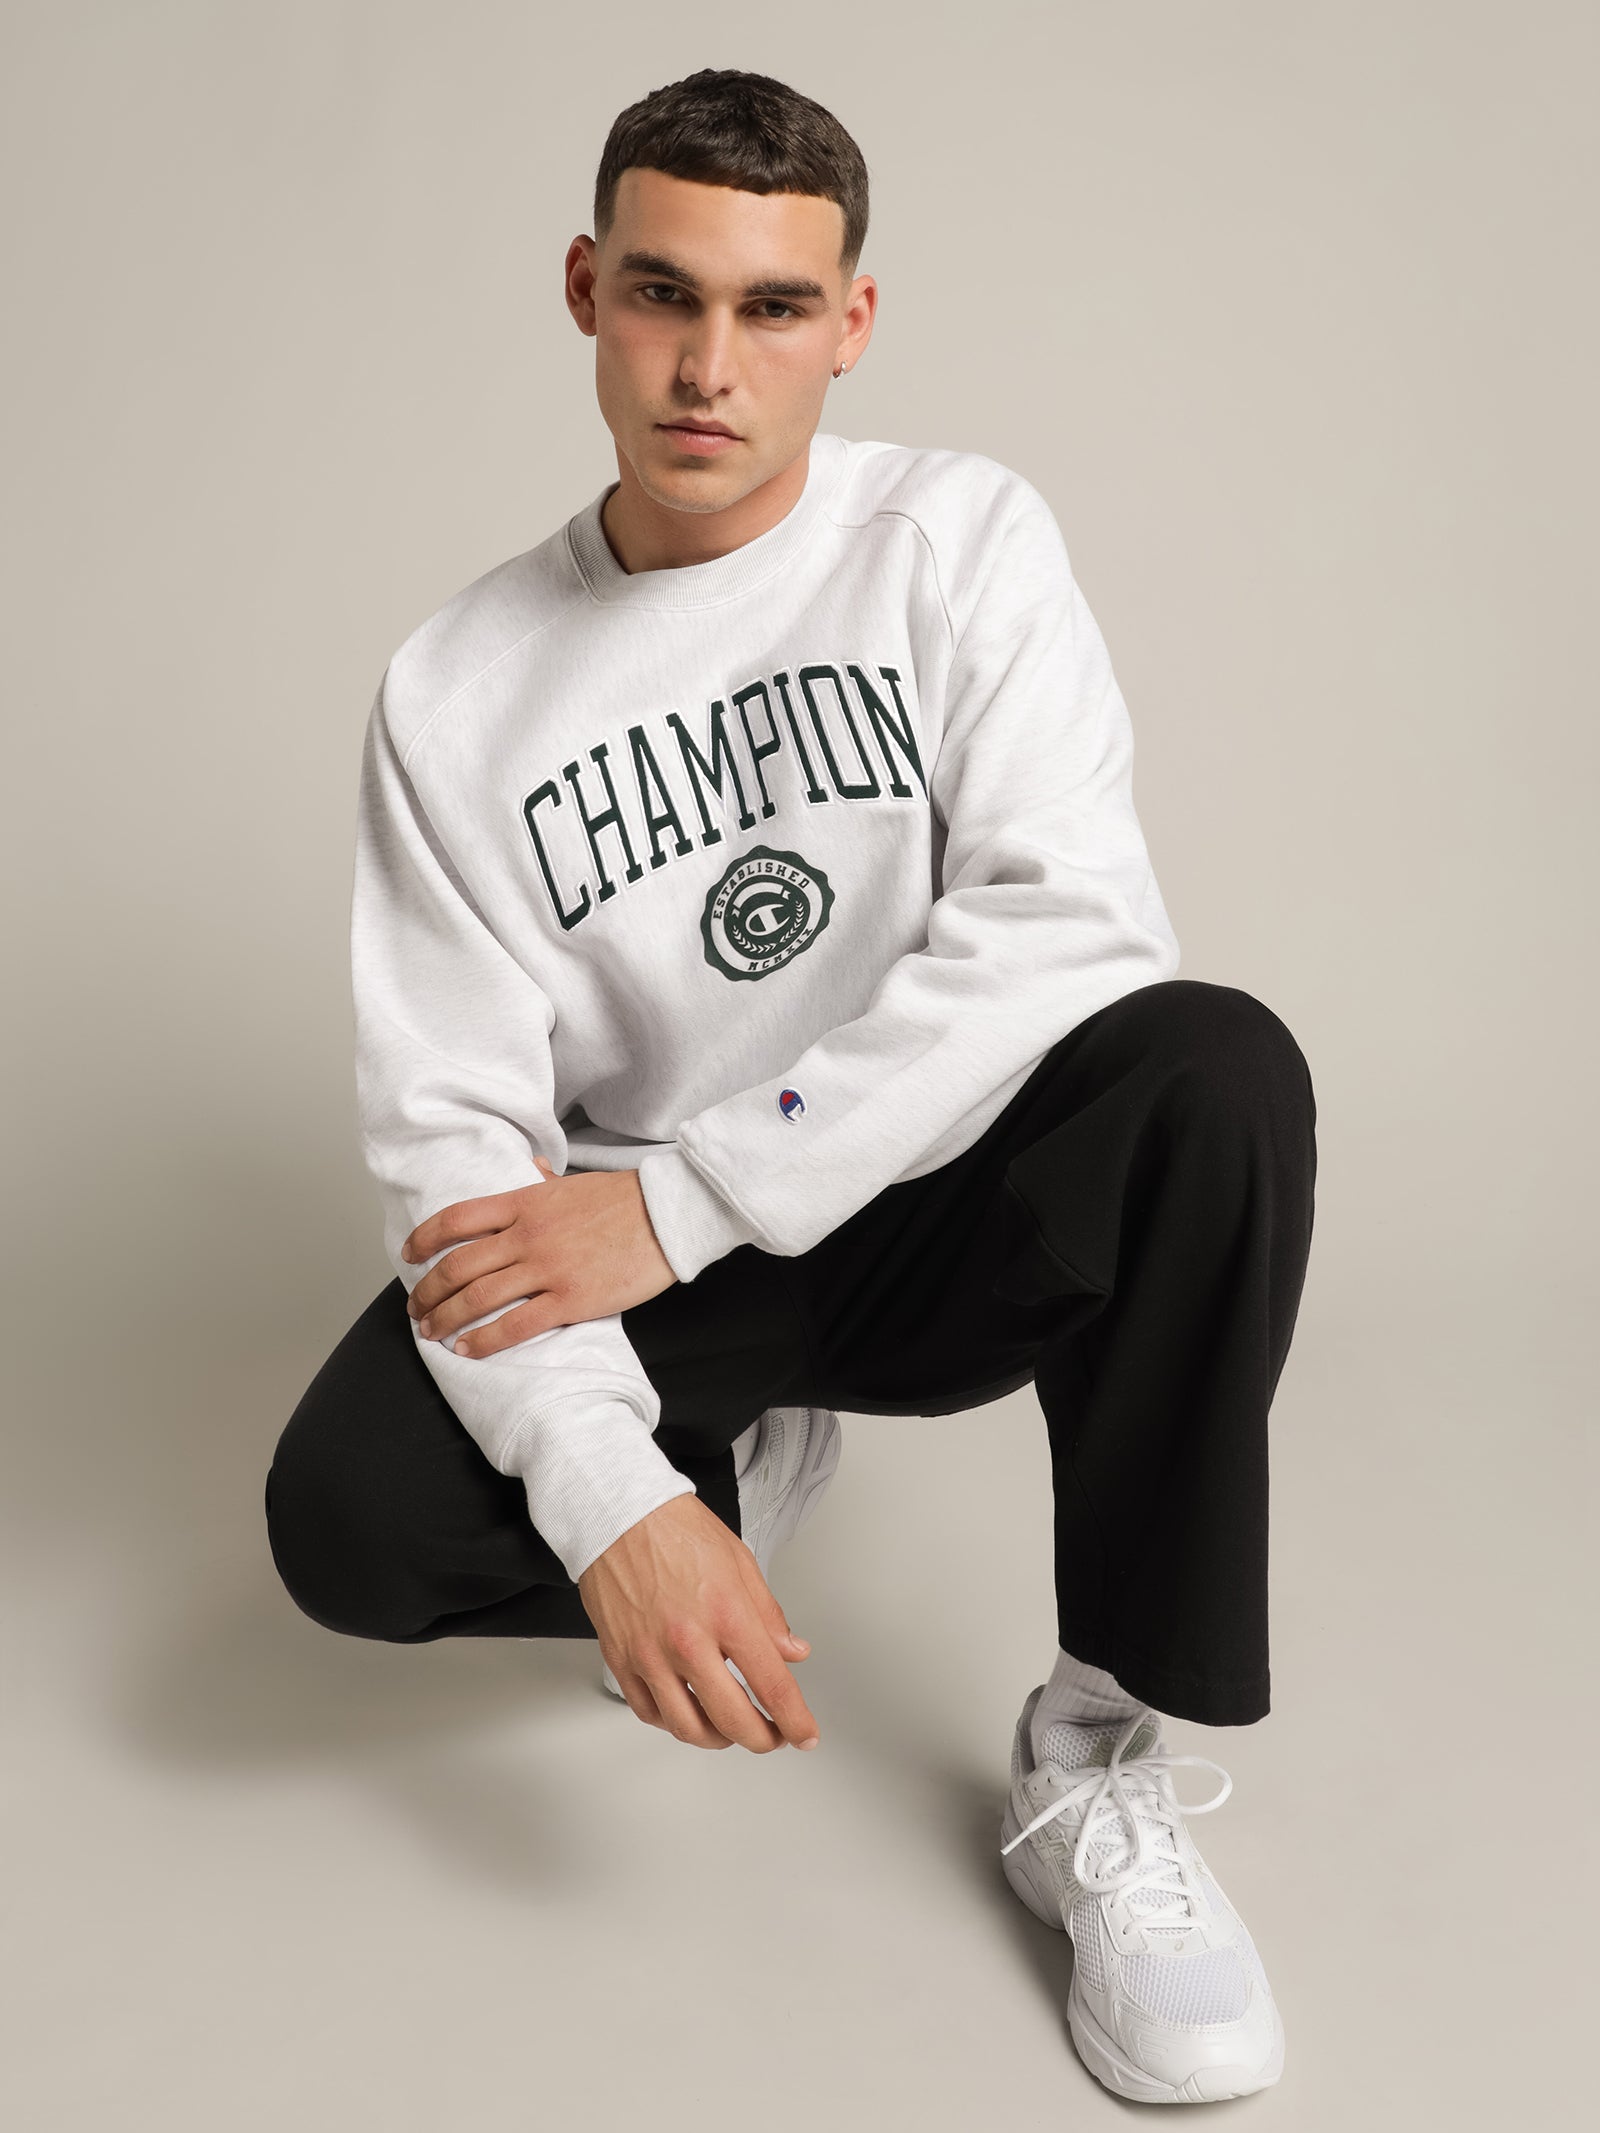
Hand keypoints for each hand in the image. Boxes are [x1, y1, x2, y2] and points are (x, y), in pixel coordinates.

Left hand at [402, 1160, 676, 1354]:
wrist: (667, 1214)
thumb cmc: (625, 1198)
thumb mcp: (574, 1181)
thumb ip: (545, 1180)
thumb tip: (530, 1167)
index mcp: (525, 1203)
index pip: (457, 1219)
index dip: (424, 1238)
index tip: (408, 1255)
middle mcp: (526, 1235)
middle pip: (458, 1266)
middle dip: (427, 1292)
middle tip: (415, 1309)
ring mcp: (546, 1268)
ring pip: (477, 1299)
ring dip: (446, 1319)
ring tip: (431, 1334)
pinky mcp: (570, 1300)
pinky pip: (515, 1325)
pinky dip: (484, 1341)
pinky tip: (468, 1351)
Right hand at [578, 1494, 820, 1754]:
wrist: (618, 1514)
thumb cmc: (674, 1529)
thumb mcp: (740, 1561)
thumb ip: (769, 1615)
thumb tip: (792, 1652)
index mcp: (725, 1613)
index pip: (772, 1685)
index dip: (795, 1720)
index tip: (805, 1734)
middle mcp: (687, 1641)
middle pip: (733, 1719)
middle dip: (762, 1739)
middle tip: (773, 1736)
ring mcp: (650, 1655)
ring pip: (688, 1727)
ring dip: (718, 1739)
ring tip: (731, 1730)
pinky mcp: (621, 1660)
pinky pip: (648, 1712)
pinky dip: (673, 1723)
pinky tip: (688, 1713)